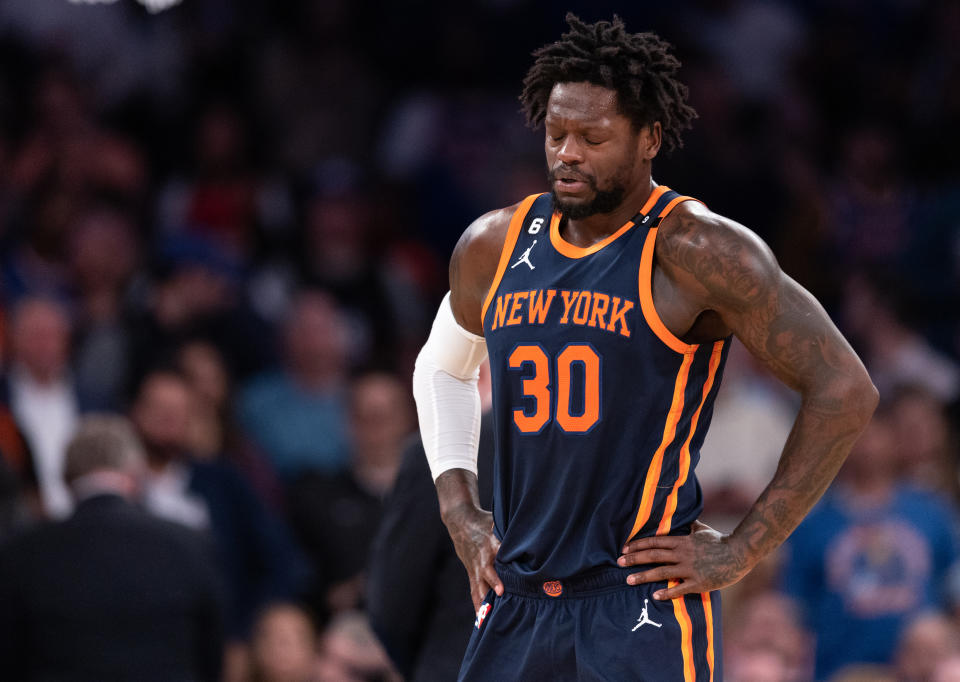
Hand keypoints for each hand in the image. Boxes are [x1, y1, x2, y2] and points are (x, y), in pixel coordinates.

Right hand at [443, 504, 503, 610]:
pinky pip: (474, 591)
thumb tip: (533, 533)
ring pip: (480, 587)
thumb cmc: (485, 522)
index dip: (500, 569)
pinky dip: (477, 605)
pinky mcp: (472, 574)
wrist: (460, 523)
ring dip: (484, 602)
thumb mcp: (497, 522)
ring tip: (489, 619)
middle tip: (500, 596)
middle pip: (487, 575)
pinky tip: (480, 620)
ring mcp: (476, 568)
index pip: (498, 557)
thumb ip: (512, 530)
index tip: (503, 585)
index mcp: (491, 544)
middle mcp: (483, 559)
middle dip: (493, 586)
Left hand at [617, 520, 751, 599]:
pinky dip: (666, 592)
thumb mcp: (702, 529)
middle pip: (653, 555)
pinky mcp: (698, 583)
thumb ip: (690, 526)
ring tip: (628, 580)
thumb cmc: (721, 540)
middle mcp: (682, 554)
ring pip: (661, 572)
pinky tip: (654, 596)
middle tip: (618, 562)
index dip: (638, 545)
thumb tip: (685, 518)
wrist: (740, 553)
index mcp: (682, 541)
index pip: (655, 541)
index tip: (625, 548)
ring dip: (643, 576)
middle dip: (634, 559)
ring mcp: (690, 569)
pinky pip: (679, 588)